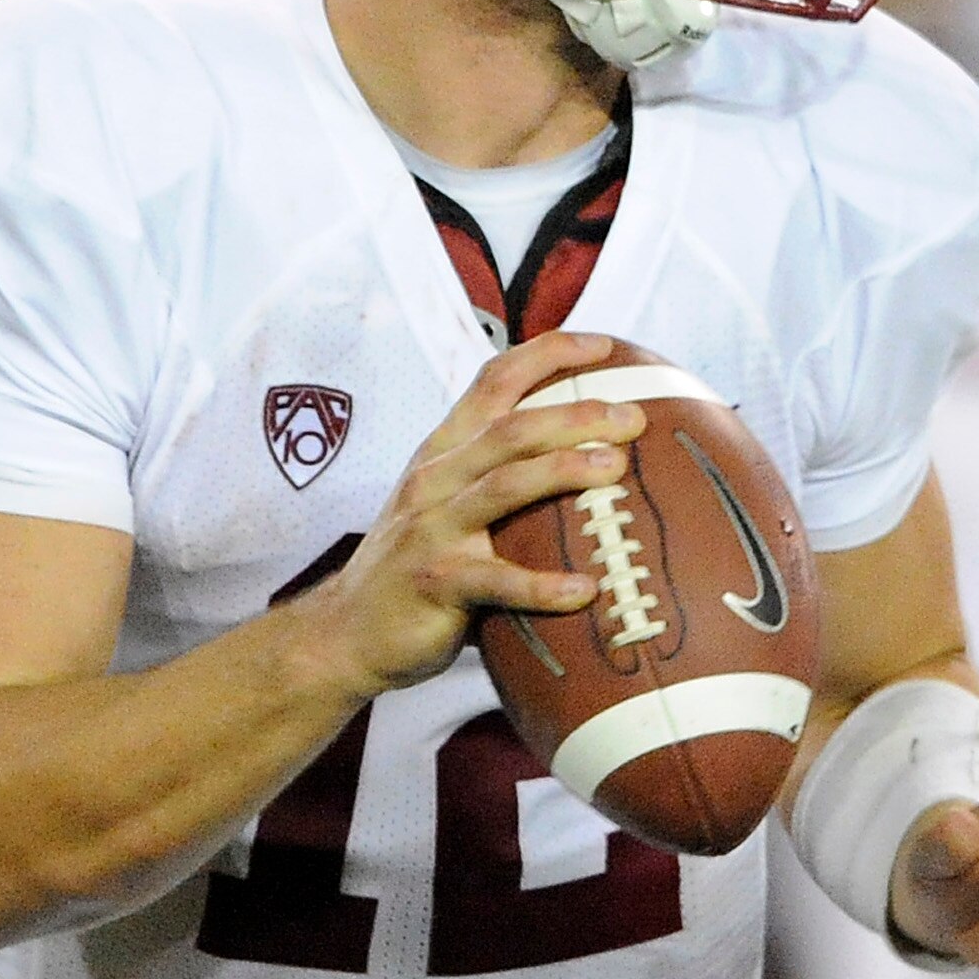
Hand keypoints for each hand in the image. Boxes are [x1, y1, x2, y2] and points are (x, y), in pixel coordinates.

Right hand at [292, 333, 644, 696]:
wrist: (346, 632)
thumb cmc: (417, 565)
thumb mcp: (446, 504)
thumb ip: (496, 476)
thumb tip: (588, 459)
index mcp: (443, 452)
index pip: (493, 381)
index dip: (548, 354)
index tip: (604, 346)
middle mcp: (435, 480)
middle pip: (510, 429)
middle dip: (574, 415)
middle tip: (632, 418)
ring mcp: (431, 529)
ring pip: (502, 486)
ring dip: (563, 472)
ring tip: (615, 470)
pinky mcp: (434, 583)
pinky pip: (495, 581)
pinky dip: (542, 586)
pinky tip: (584, 591)